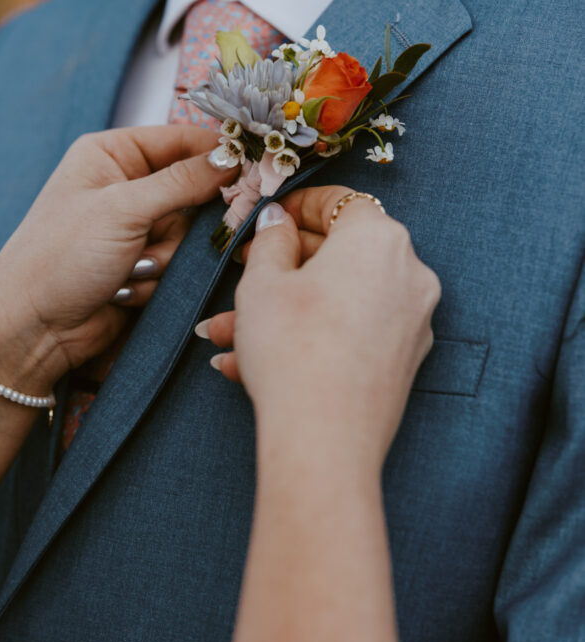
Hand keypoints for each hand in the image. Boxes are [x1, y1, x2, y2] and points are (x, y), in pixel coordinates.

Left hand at [0, 126, 236, 386]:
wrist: (31, 330)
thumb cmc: (59, 257)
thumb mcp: (122, 209)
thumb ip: (183, 181)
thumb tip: (233, 157)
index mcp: (111, 153)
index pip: (181, 139)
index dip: (218, 153)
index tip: (254, 167)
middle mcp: (125, 184)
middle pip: (194, 187)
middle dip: (189, 218)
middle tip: (181, 231)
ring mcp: (135, 225)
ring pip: (190, 230)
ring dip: (169, 254)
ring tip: (132, 266)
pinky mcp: (143, 262)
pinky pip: (179, 261)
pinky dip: (159, 276)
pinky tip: (126, 286)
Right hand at [199, 186, 439, 467]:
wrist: (324, 439)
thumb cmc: (292, 348)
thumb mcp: (262, 281)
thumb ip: (271, 239)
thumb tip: (279, 221)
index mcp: (378, 238)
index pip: (340, 202)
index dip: (298, 205)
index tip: (271, 217)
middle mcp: (408, 272)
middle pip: (341, 253)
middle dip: (283, 265)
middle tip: (244, 270)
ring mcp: (413, 319)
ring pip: (339, 298)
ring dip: (286, 308)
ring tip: (230, 333)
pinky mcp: (405, 359)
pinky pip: (352, 330)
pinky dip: (312, 334)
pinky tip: (254, 360)